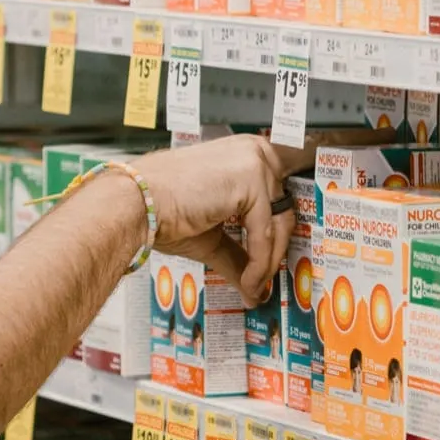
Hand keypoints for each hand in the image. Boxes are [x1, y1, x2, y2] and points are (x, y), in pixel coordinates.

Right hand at [125, 135, 312, 302]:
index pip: (287, 178)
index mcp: (244, 156)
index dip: (299, 199)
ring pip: (279, 224)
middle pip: (287, 209)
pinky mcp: (252, 180)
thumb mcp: (212, 236)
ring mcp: (254, 162)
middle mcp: (253, 152)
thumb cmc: (160, 210)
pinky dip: (258, 263)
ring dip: (266, 264)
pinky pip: (265, 234)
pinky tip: (247, 280)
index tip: (305, 210)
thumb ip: (240, 255)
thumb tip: (254, 286)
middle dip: (278, 250)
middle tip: (266, 280)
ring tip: (252, 287)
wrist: (134, 205)